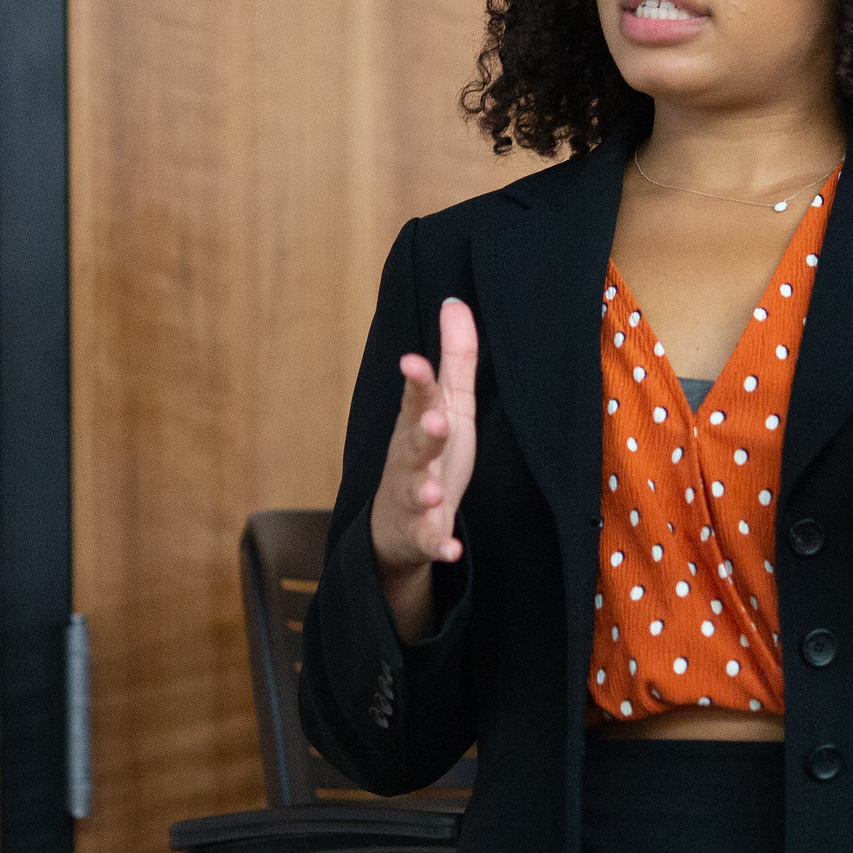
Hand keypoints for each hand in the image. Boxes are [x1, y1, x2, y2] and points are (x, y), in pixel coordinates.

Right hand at [368, 298, 477, 638]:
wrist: (396, 527)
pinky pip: (430, 542)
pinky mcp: (422, 535)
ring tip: (436, 491)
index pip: (418, 399)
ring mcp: (414, 498)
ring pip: (417, 492)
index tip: (414, 362)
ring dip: (426, 490)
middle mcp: (411, 459)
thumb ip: (454, 358)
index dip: (417, 382)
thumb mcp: (448, 405)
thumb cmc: (429, 454)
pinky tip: (451, 550)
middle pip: (415, 444)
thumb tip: (455, 301)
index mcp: (418, 425)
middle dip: (424, 433)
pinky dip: (439, 546)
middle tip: (435, 422)